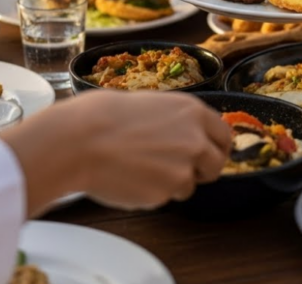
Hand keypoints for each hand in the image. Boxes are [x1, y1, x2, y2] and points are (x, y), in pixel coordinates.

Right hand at [0, 90, 231, 214]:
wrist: (77, 141)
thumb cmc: (102, 116)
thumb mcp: (150, 103)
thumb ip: (176, 120)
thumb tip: (184, 132)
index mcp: (192, 112)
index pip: (224, 135)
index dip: (216, 146)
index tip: (210, 153)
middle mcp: (195, 140)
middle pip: (216, 164)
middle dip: (202, 170)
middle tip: (179, 169)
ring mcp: (183, 169)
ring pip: (189, 185)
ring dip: (172, 182)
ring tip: (139, 168)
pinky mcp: (165, 193)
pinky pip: (165, 197)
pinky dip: (151, 193)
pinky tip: (129, 178)